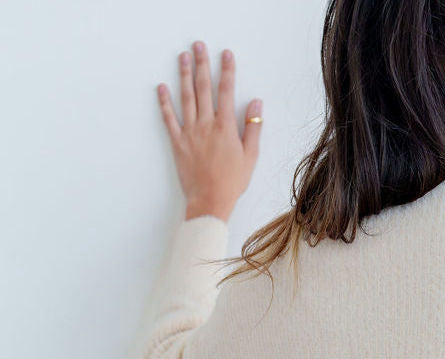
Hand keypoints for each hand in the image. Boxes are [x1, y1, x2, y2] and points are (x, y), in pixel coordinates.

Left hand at [156, 41, 261, 223]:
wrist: (210, 200)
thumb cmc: (232, 182)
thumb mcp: (250, 157)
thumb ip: (252, 129)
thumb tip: (256, 105)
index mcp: (226, 128)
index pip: (226, 92)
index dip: (227, 71)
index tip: (226, 54)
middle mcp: (206, 125)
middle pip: (204, 88)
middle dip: (202, 64)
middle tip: (198, 46)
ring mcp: (190, 132)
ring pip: (186, 97)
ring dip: (184, 75)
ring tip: (183, 57)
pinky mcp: (178, 142)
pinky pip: (169, 118)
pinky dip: (164, 102)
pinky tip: (162, 87)